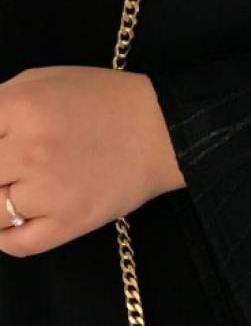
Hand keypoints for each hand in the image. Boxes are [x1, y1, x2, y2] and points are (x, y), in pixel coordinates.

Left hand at [0, 65, 184, 256]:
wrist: (160, 131)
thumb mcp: (38, 82)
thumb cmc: (100, 101)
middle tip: (1, 175)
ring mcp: (50, 191)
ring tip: (4, 195)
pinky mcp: (71, 223)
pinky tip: (4, 226)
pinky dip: (2, 238)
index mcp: (18, 107)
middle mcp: (29, 151)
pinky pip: (19, 243)